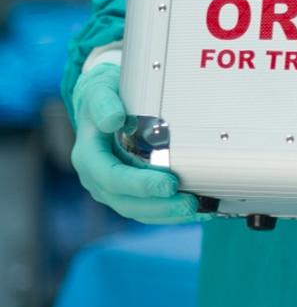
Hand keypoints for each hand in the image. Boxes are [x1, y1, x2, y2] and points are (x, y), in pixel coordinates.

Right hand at [69, 64, 199, 222]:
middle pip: (125, 201)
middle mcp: (96, 177)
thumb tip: (113, 120)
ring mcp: (110, 188)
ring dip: (167, 214)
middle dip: (159, 206)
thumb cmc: (103, 96)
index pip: (112, 177)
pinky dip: (169, 213)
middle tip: (190, 203)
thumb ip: (104, 104)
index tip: (169, 184)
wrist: (101, 103)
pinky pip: (146, 209)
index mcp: (88, 156)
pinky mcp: (126, 192)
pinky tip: (196, 210)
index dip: (140, 184)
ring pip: (137, 211)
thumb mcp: (99, 92)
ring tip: (197, 209)